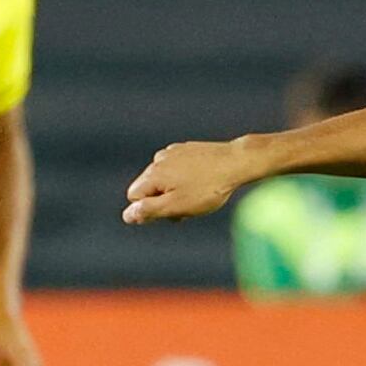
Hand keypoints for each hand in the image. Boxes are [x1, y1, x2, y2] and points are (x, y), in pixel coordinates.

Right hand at [124, 139, 255, 224]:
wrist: (237, 162)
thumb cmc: (208, 188)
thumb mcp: (176, 206)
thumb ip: (149, 211)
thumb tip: (127, 215)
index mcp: (152, 174)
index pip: (134, 197)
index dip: (150, 209)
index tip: (172, 212)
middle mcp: (158, 160)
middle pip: (149, 187)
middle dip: (164, 200)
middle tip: (189, 208)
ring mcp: (173, 152)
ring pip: (165, 178)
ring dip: (176, 190)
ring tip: (199, 195)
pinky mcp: (187, 149)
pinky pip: (178, 168)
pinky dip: (186, 178)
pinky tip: (204, 181)